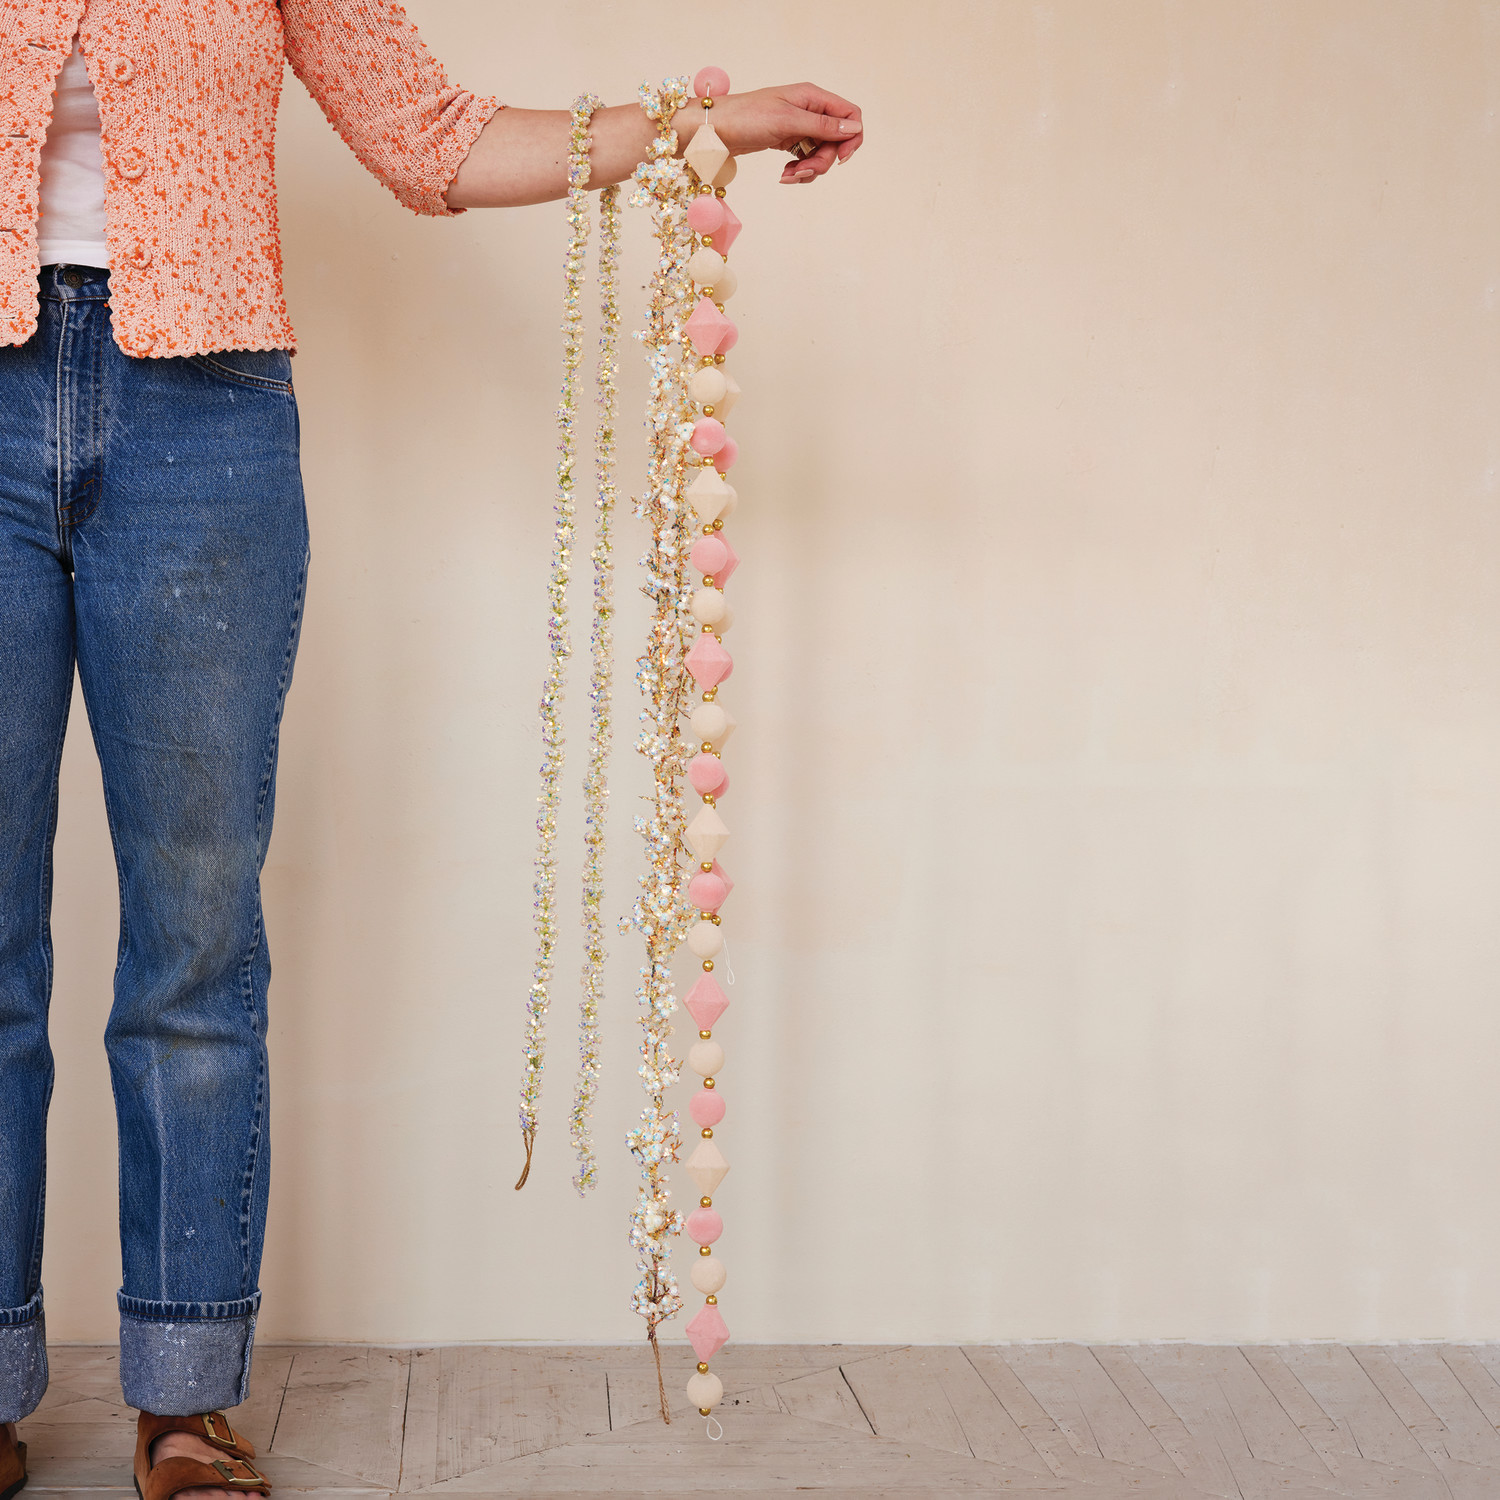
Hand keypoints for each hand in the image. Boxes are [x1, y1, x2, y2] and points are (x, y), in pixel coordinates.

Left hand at [699, 83, 863, 184]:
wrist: (716, 130)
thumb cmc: (747, 117)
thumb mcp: (788, 121)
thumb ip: (822, 126)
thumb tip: (854, 128)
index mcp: (813, 97)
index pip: (850, 115)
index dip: (851, 138)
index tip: (840, 159)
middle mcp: (809, 110)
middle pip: (836, 141)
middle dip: (822, 162)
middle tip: (803, 172)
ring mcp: (799, 127)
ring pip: (821, 154)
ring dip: (809, 170)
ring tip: (788, 177)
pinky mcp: (789, 141)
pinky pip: (806, 160)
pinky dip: (798, 172)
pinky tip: (784, 175)